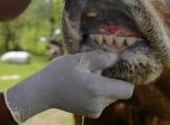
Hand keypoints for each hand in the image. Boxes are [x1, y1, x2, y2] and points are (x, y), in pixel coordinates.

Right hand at [4, 50, 133, 122]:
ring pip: (112, 96)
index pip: (128, 89)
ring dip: (105, 86)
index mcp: (98, 89)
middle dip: (113, 80)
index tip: (119, 69)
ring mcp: (95, 110)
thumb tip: (119, 57)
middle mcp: (99, 103)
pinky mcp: (91, 113)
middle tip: (99, 70)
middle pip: (120, 92)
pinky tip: (85, 85)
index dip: (127, 79)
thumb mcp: (81, 58)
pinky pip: (103, 100)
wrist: (42, 91)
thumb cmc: (60, 72)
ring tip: (89, 77)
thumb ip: (103, 58)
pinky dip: (99, 92)